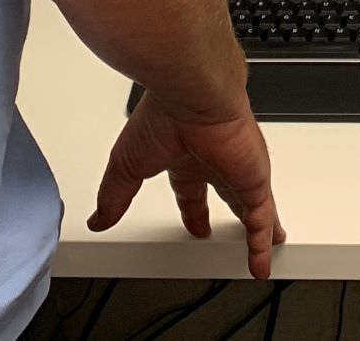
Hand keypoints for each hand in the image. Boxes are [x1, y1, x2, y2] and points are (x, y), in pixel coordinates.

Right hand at [89, 94, 284, 277]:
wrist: (192, 97)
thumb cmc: (163, 116)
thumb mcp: (128, 166)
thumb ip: (114, 196)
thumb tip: (97, 219)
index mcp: (185, 158)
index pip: (191, 191)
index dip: (193, 212)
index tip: (194, 225)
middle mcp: (215, 163)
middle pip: (226, 197)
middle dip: (229, 216)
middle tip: (230, 234)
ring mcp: (238, 171)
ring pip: (252, 209)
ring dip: (256, 232)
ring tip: (261, 253)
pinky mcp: (253, 180)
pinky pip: (262, 218)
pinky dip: (262, 242)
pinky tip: (262, 262)